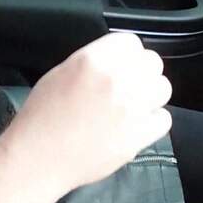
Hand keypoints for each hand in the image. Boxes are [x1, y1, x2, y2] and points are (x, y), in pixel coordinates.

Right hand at [1, 32, 172, 193]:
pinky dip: (152, 121)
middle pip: (152, 62)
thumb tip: (116, 60)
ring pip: (163, 88)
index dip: (125, 54)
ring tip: (132, 105)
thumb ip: (92, 61)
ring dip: (150, 94)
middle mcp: (117, 81)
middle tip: (125, 86)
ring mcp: (131, 110)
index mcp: (94, 61)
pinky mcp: (138, 137)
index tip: (119, 64)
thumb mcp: (60, 74)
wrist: (38, 159)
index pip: (131, 42)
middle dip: (140, 72)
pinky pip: (163, 119)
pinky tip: (135, 125)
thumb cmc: (41, 117)